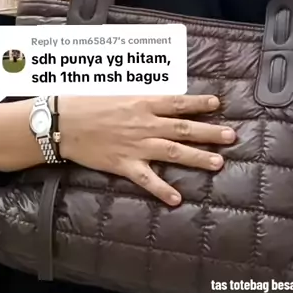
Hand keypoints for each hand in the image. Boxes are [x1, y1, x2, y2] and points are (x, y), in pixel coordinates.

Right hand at [59, 95, 235, 205]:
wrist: (62, 123)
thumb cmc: (85, 103)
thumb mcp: (117, 93)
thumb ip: (140, 98)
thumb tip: (160, 100)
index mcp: (142, 103)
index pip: (178, 103)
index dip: (199, 104)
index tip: (217, 105)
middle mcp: (144, 124)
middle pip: (184, 129)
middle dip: (210, 133)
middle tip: (231, 137)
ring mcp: (136, 146)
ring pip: (173, 152)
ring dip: (197, 158)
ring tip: (218, 163)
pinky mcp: (124, 165)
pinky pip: (147, 180)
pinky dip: (162, 190)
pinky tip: (177, 199)